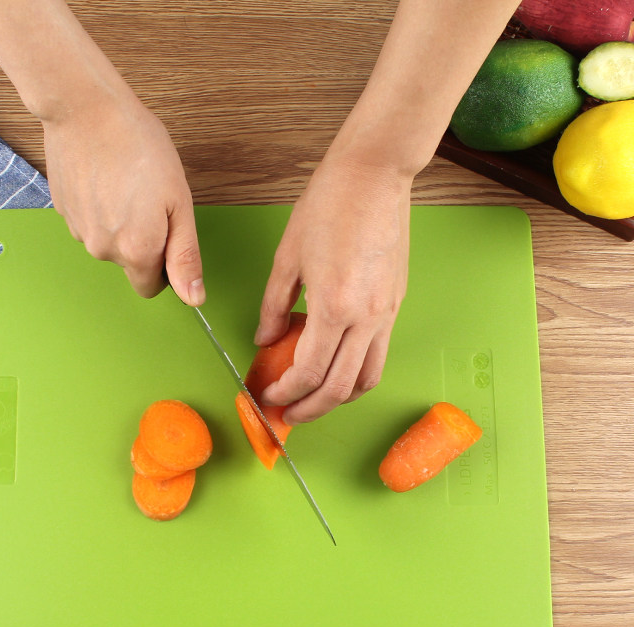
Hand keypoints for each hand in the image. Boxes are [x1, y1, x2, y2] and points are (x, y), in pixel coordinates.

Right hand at [42, 90, 204, 305]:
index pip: (151, 287)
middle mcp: (103, 250)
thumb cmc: (138, 146)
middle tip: (148, 199)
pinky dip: (100, 207)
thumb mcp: (179, 202)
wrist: (86, 108)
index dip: (164, 265)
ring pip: (108, 243)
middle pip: (129, 264)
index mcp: (136, 251)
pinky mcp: (63, 211)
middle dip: (142, 242)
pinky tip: (106, 178)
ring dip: (120, 223)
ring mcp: (78, 231)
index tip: (167, 233)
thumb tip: (193, 298)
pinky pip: (89, 222)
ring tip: (126, 183)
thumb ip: (185, 256)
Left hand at [255, 154, 411, 423]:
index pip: (309, 373)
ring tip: (314, 398)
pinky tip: (336, 366)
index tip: (268, 396)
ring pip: (367, 378)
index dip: (286, 392)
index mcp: (334, 307)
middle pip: (340, 388)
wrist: (375, 175)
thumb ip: (274, 307)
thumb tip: (265, 340)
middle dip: (311, 409)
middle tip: (288, 414)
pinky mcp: (396, 304)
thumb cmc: (328, 206)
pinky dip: (356, 373)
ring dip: (339, 398)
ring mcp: (387, 313)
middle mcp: (367, 319)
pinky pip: (379, 355)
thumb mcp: (287, 258)